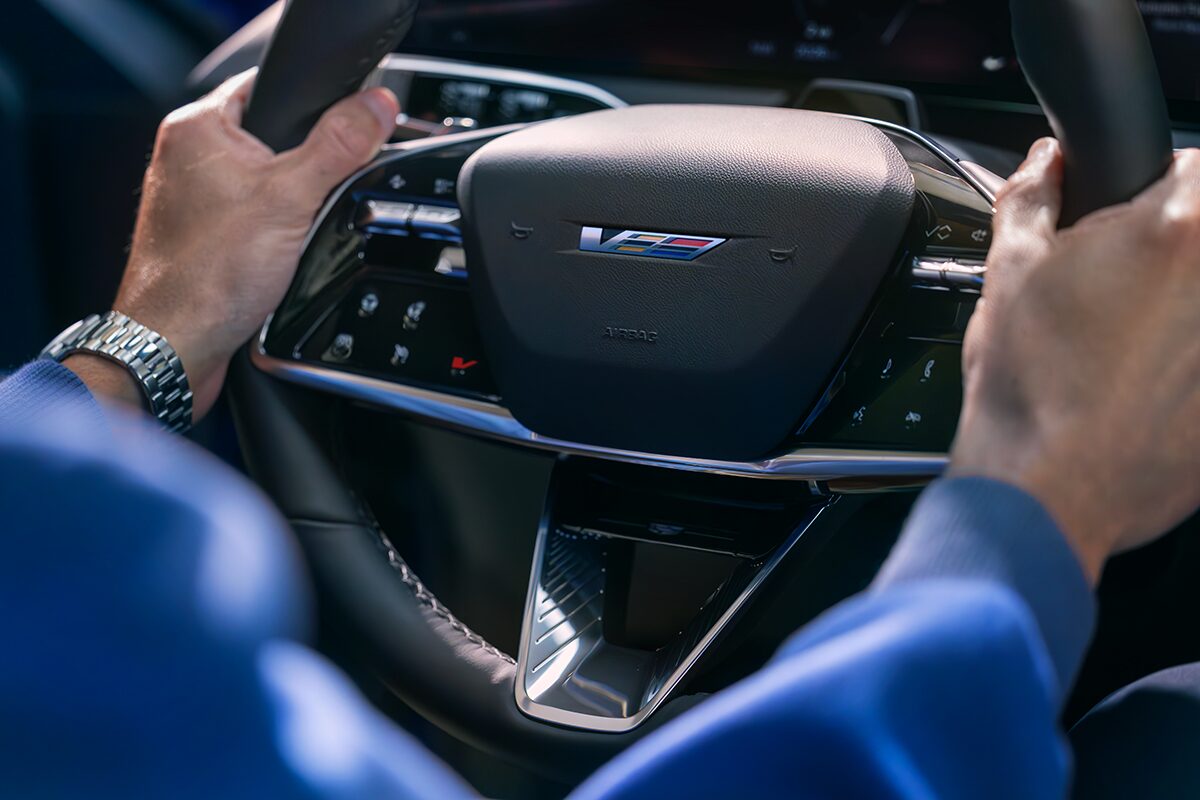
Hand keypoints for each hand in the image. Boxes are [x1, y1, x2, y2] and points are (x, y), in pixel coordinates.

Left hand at [67, 71, 398, 420]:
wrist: (174, 347)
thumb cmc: (207, 277)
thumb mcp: (290, 200)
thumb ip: (339, 146)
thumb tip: (377, 106)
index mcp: (197, 127)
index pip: (272, 85)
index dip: (317, 105)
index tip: (345, 132)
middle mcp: (188, 156)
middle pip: (277, 137)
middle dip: (309, 167)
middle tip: (312, 198)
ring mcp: (193, 198)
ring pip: (269, 182)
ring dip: (293, 206)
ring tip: (289, 234)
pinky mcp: (205, 234)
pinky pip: (257, 217)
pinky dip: (276, 233)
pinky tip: (277, 257)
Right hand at [950, 139, 1199, 582]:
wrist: (1044, 489)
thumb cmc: (1029, 385)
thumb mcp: (1009, 271)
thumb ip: (1032, 196)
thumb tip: (1046, 161)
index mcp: (1177, 230)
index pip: (1197, 163)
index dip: (1157, 185)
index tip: (1131, 215)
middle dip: (1171, 255)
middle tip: (1121, 289)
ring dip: (1178, 315)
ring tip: (1129, 350)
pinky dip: (1183, 370)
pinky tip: (1142, 391)